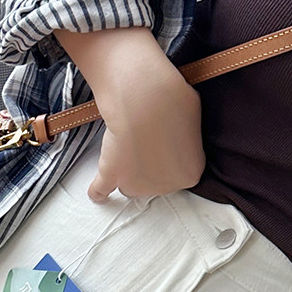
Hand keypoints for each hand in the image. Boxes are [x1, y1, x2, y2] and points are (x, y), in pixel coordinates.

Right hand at [52, 24, 204, 202]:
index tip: (165, 143)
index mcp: (190, 172)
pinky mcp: (111, 176)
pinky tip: (98, 192)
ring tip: (126, 149)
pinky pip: (101, 191)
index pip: (181, 172)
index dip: (172, 156)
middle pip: (155, 182)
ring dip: (128, 172)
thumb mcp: (193, 114)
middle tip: (145, 141)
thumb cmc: (172, 102)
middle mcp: (165, 185)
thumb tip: (176, 131)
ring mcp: (136, 185)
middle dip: (150, 166)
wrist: (144, 99)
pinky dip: (98, 191)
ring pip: (130, 185)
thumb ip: (188, 133)